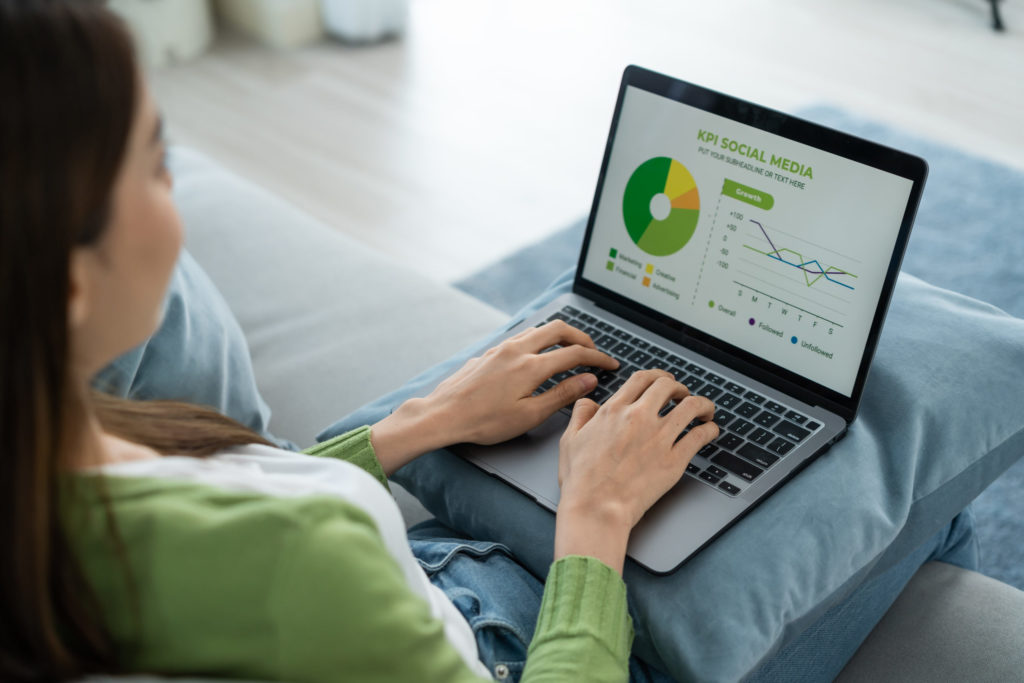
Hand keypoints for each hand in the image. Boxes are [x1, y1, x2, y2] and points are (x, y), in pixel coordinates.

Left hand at [370, 320, 618, 474]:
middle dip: (581, 336)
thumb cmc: (484, 421)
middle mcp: (517, 350)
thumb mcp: (529, 415)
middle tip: (594, 350)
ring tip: (570, 349)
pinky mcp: (490, 352)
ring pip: (538, 329)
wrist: (443, 414)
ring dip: (559, 335)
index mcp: (531, 366)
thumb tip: (588, 380)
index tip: (610, 364)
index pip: (575, 353)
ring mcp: (501, 348)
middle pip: (559, 329)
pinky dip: (539, 339)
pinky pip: (522, 336)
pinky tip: (539, 354)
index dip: (598, 358)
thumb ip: (561, 395)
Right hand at [554, 370, 718, 572]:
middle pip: (668, 386)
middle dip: (679, 387)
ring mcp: (659, 438)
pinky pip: (700, 436)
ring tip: (704, 410)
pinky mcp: (674, 460)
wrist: (596, 509)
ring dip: (702, 404)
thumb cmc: (581, 480)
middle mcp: (638, 418)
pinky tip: (709, 431)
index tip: (663, 382)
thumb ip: (581, 415)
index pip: (642, 378)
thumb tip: (588, 403)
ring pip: (691, 406)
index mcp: (614, 410)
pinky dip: (710, 429)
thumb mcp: (570, 440)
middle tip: (682, 395)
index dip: (657, 376)